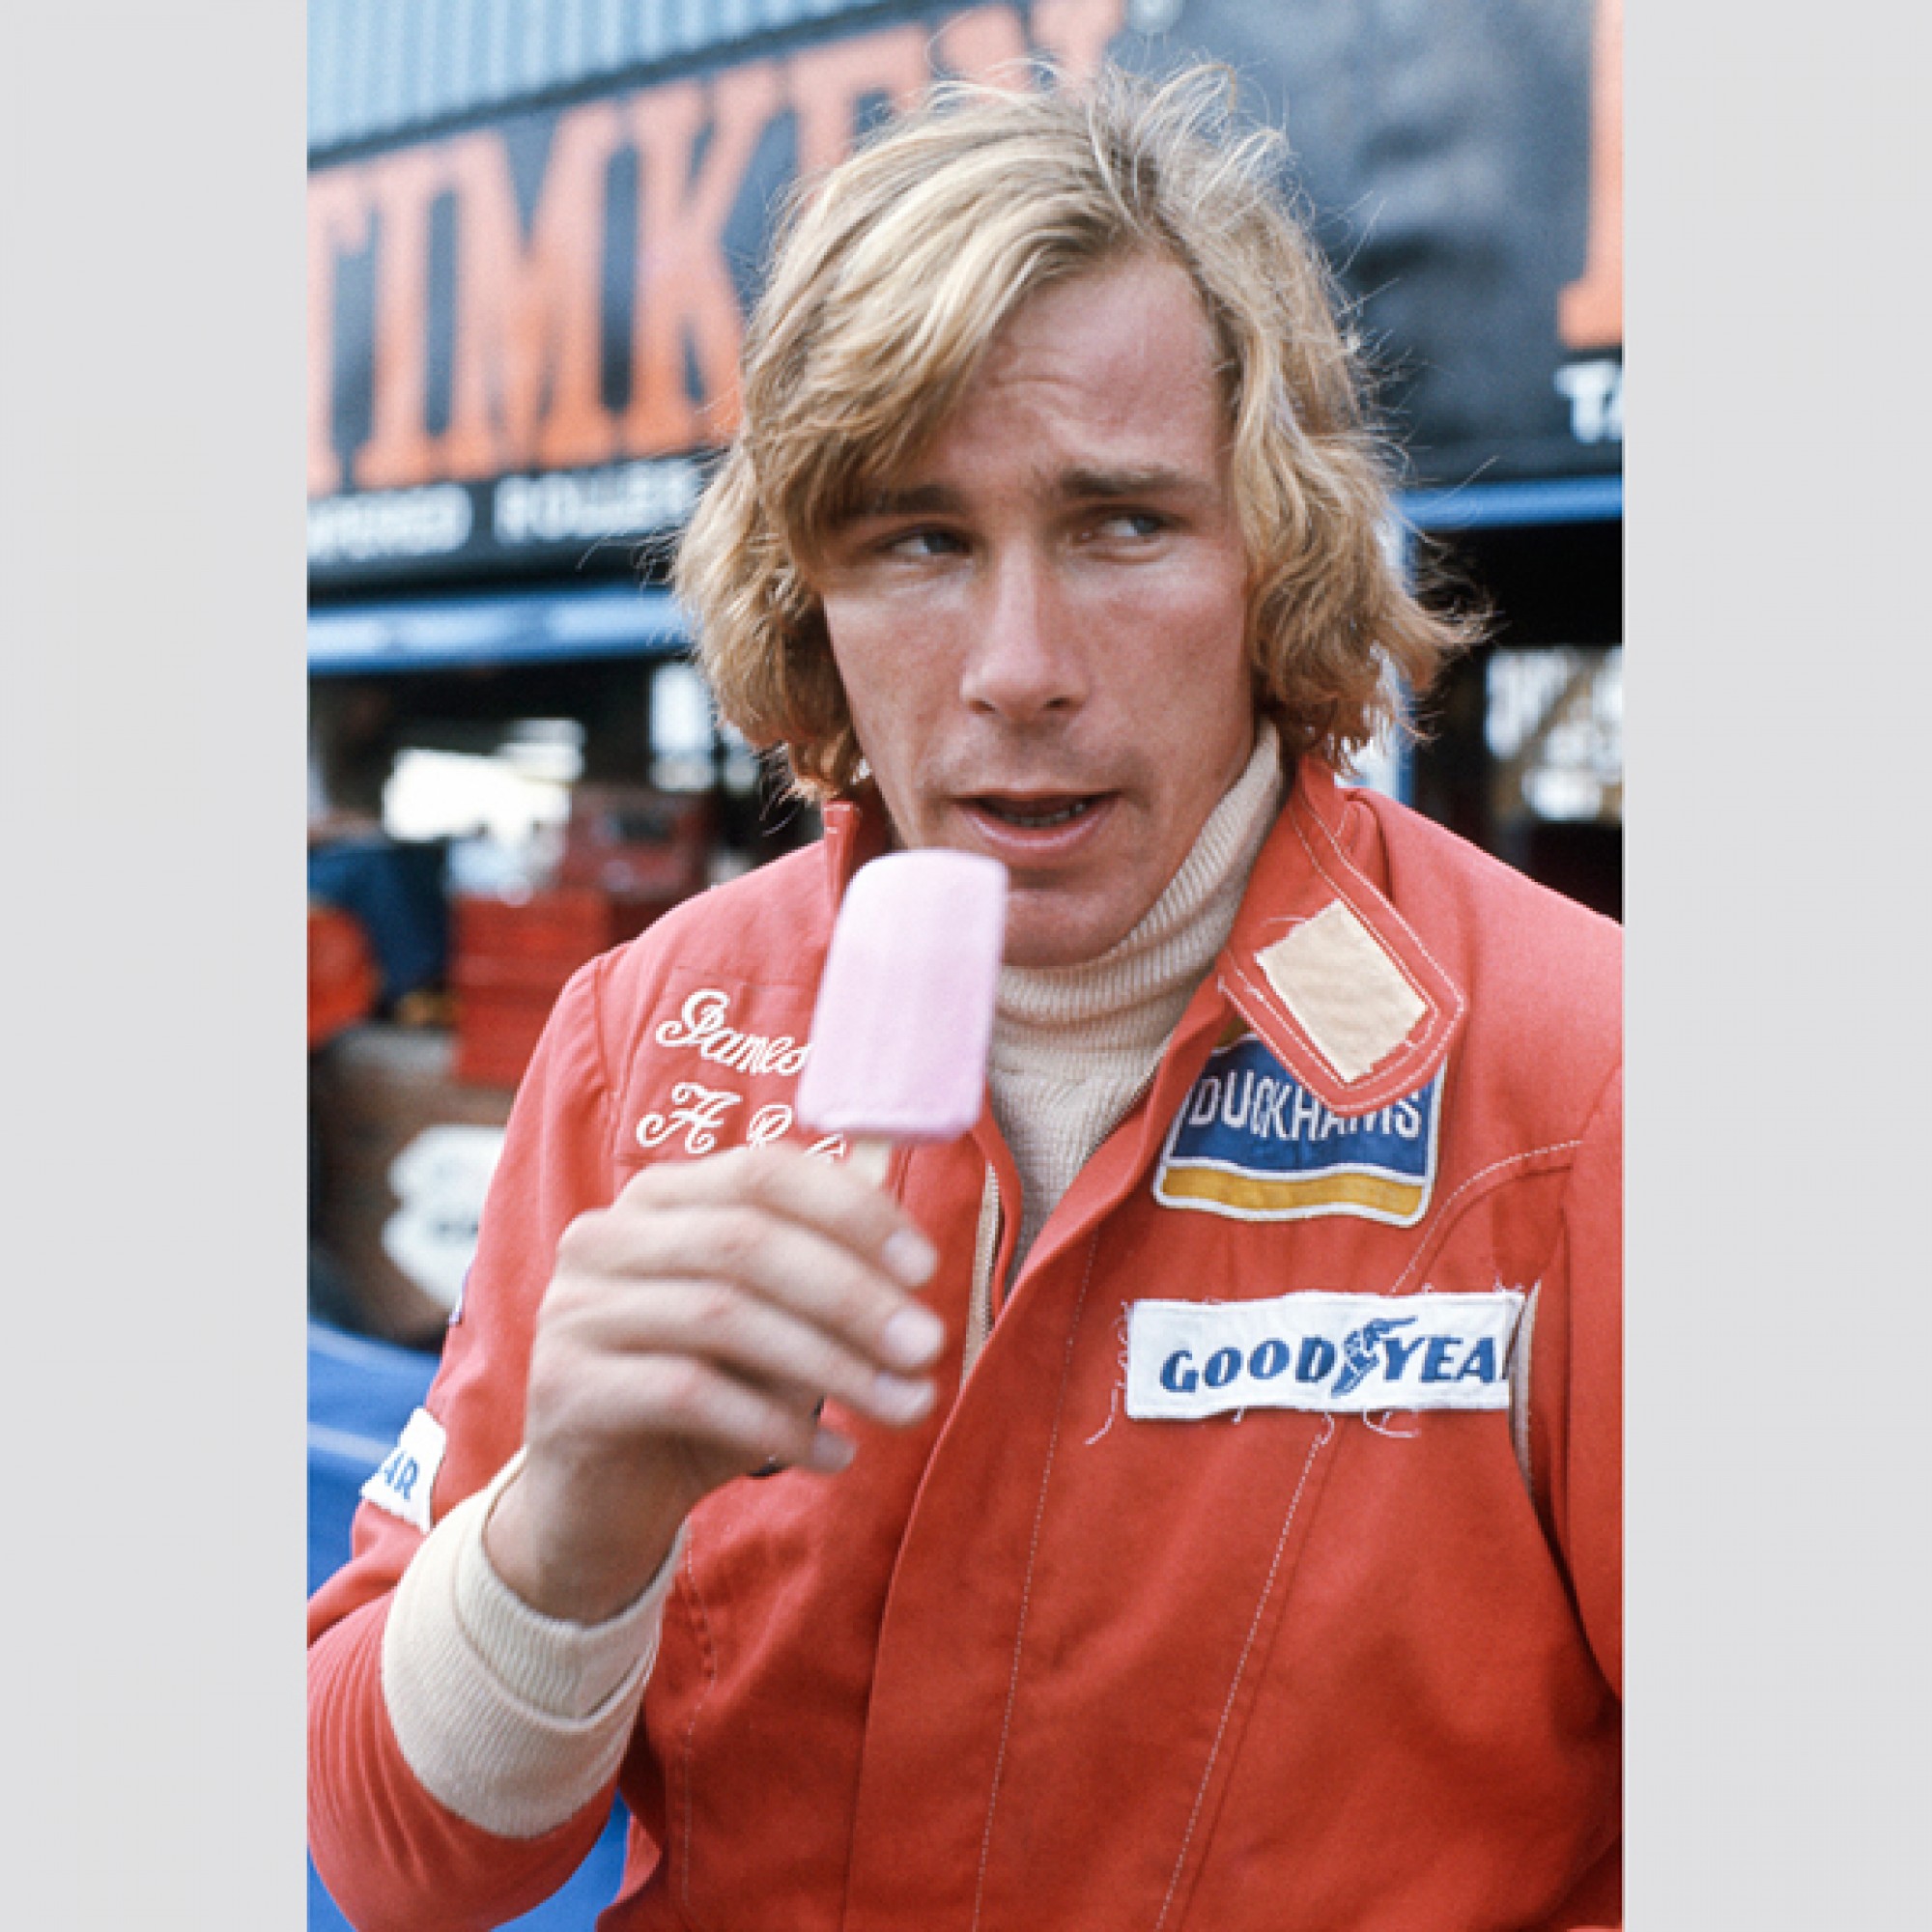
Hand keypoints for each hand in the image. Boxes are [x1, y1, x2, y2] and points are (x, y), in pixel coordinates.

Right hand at [484, 1144, 943, 1623]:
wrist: (598, 1507)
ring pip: (723, 1315)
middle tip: (927, 1347)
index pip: (763, 1172)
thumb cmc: (701, 1402)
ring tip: (904, 1407)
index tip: (925, 1267)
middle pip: (747, 1241)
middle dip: (852, 1295)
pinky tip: (836, 1456)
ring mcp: (574, 1308)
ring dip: (831, 1365)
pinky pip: (688, 1393)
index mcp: (660, 1198)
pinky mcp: (564, 1385)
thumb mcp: (768, 1333)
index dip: (850, 1212)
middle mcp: (604, 1237)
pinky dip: (775, 1424)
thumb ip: (819, 1289)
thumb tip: (908, 1282)